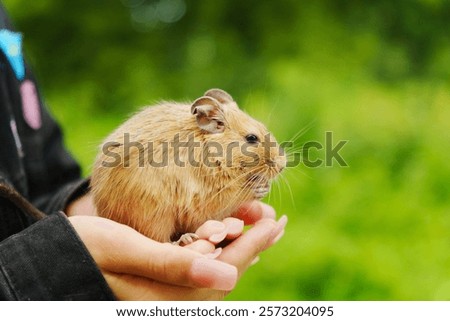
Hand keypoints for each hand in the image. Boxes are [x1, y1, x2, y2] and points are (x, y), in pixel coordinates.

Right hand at [67, 196, 285, 299]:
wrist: (57, 257)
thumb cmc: (85, 250)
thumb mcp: (125, 252)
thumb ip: (172, 266)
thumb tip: (226, 277)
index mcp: (166, 297)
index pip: (223, 270)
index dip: (253, 244)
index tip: (276, 221)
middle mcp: (172, 299)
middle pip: (225, 270)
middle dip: (253, 243)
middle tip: (276, 218)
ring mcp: (168, 292)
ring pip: (215, 267)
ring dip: (240, 244)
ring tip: (260, 223)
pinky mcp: (163, 281)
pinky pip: (200, 265)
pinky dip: (219, 246)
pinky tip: (228, 235)